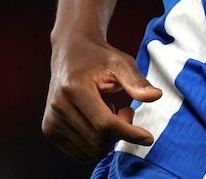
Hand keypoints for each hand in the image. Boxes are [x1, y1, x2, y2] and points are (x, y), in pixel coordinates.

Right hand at [42, 33, 161, 161]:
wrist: (70, 52)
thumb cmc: (99, 57)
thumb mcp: (121, 62)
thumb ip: (137, 82)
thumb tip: (156, 96)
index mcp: (74, 88)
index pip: (104, 124)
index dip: (129, 133)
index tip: (148, 138)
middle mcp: (58, 106)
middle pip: (98, 140)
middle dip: (120, 133)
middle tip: (127, 111)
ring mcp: (51, 120)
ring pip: (90, 150)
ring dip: (109, 139)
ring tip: (112, 112)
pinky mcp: (49, 129)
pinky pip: (80, 153)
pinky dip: (96, 144)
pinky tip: (99, 121)